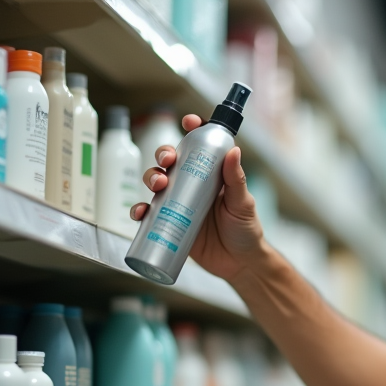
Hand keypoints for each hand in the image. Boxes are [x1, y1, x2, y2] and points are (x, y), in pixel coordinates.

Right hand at [133, 113, 267, 281]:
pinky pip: (149, 213)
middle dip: (164, 154)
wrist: (239, 264)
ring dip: (150, 177)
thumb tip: (234, 150)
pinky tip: (140, 212)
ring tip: (158, 185)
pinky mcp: (169, 223)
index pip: (201, 146)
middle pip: (172, 161)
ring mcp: (179, 203)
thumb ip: (237, 180)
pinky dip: (140, 210)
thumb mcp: (243, 204)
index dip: (193, 129)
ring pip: (156, 182)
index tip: (189, 121)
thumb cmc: (246, 231)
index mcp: (212, 175)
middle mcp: (192, 185)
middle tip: (168, 161)